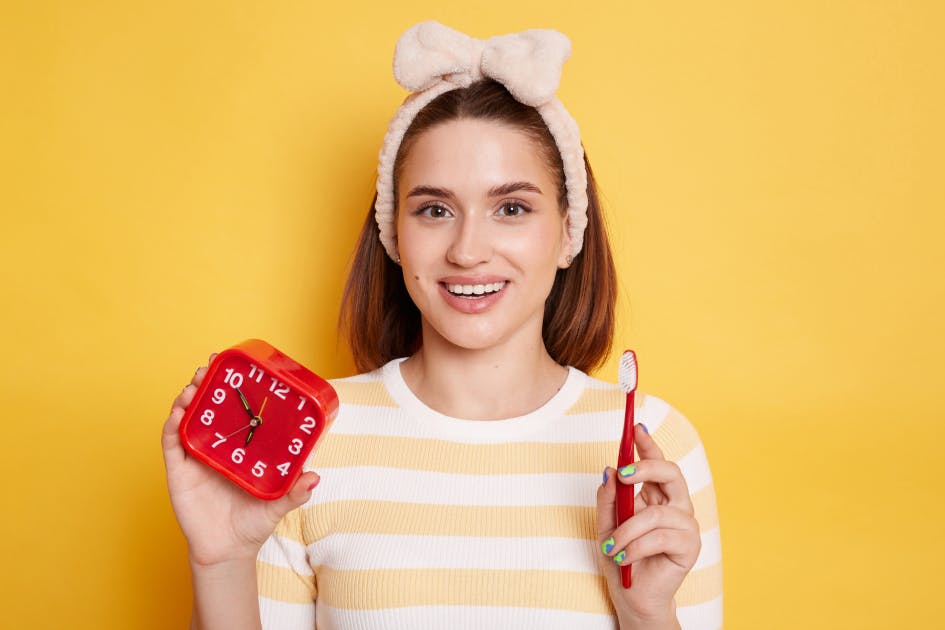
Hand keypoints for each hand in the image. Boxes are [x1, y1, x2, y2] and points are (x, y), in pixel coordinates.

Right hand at [161, 354, 319, 567]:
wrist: (227, 552)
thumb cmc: (253, 522)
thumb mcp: (278, 503)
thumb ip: (295, 492)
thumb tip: (315, 477)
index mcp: (238, 446)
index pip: (234, 409)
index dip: (231, 387)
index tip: (234, 364)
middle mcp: (215, 446)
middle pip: (207, 407)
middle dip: (206, 383)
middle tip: (209, 366)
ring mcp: (195, 457)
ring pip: (186, 419)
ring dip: (187, 399)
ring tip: (193, 385)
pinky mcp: (179, 472)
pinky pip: (172, 445)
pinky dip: (173, 427)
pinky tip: (178, 414)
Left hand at [596, 424, 700, 627]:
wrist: (632, 597)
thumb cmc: (621, 559)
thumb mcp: (606, 525)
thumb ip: (608, 499)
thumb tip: (608, 471)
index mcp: (656, 496)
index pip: (657, 463)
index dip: (649, 444)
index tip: (636, 428)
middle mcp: (675, 506)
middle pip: (671, 473)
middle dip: (646, 468)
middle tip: (622, 476)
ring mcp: (685, 526)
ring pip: (657, 514)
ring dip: (628, 530)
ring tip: (613, 547)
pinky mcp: (690, 547)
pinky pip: (660, 537)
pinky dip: (636, 547)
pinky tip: (624, 557)